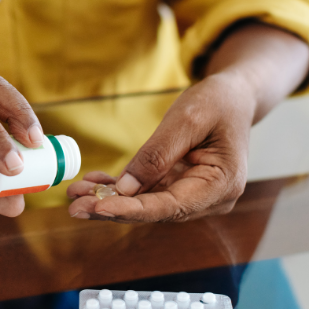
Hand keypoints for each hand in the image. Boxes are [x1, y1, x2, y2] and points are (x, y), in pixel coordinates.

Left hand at [67, 73, 254, 221]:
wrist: (234, 96)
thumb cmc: (218, 102)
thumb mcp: (186, 119)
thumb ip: (157, 155)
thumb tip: (126, 188)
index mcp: (222, 185)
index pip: (170, 206)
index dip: (132, 209)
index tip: (98, 208)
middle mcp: (210, 198)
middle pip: (155, 211)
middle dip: (113, 209)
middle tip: (75, 207)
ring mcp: (195, 194)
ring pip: (147, 204)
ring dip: (111, 199)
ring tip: (76, 194)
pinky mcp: (180, 186)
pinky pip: (147, 192)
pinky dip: (120, 188)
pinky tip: (93, 183)